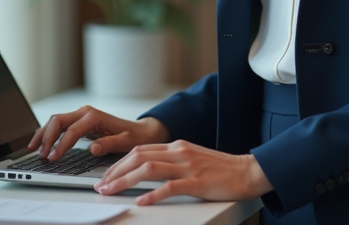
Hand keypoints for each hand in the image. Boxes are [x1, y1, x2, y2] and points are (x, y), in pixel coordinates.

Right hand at [28, 107, 169, 160]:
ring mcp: (81, 115)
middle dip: (46, 137)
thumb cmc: (135, 136)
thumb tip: (93, 148)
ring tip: (33, 149)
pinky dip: (47, 132)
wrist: (141, 130)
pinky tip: (39, 141)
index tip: (52, 158)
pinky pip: (58, 124)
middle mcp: (85, 112)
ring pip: (55, 120)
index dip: (60, 145)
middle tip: (41, 156)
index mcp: (95, 117)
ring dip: (43, 133)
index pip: (72, 131)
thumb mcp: (126, 142)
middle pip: (58, 121)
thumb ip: (109, 144)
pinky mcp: (78, 121)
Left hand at [94, 140, 273, 204]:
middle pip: (138, 157)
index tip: (106, 176)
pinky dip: (152, 195)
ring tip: (111, 192)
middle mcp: (179, 152)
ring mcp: (188, 166)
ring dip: (125, 181)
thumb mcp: (191, 159)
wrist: (247, 171)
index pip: (139, 150)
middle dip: (115, 171)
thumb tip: (147, 170)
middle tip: (101, 186)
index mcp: (176, 146)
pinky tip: (141, 202)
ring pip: (148, 169)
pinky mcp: (197, 182)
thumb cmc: (220, 169)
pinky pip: (170, 187)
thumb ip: (172, 161)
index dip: (119, 163)